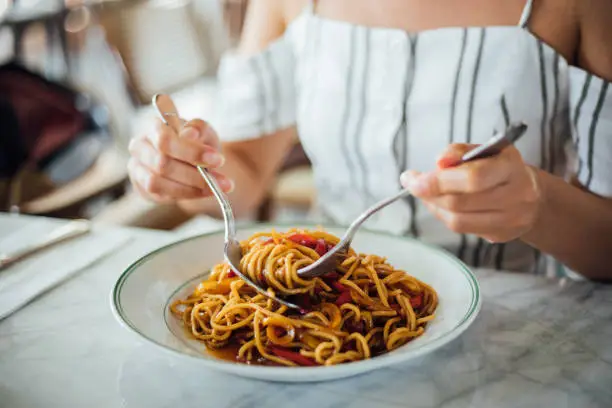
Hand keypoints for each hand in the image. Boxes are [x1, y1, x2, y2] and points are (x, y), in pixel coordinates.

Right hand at [128, 119, 233, 202]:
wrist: (191, 160)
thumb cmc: (196, 141)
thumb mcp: (204, 131)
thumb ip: (199, 128)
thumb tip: (190, 133)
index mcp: (154, 127)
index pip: (166, 140)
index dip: (192, 152)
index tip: (219, 160)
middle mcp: (139, 146)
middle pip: (161, 163)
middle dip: (195, 175)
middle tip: (223, 182)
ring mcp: (137, 167)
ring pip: (157, 182)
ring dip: (190, 189)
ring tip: (215, 189)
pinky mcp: (141, 186)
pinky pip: (159, 195)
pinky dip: (185, 195)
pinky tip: (202, 192)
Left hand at [400, 144, 542, 242]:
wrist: (531, 194)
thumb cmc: (499, 166)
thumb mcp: (483, 149)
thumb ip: (459, 151)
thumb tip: (439, 163)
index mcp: (511, 167)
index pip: (473, 178)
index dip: (438, 181)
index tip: (412, 178)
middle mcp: (515, 196)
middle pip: (460, 202)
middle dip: (429, 193)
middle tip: (412, 183)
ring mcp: (510, 220)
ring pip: (457, 220)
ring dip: (433, 205)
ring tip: (425, 193)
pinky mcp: (500, 235)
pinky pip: (462, 229)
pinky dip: (443, 215)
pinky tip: (439, 204)